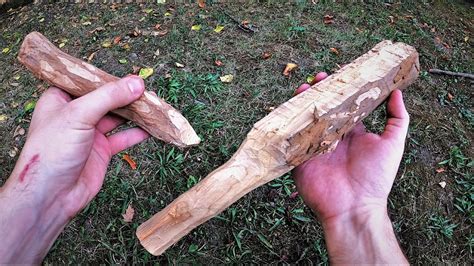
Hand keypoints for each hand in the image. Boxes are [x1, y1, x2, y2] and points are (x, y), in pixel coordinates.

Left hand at [0, 76, 148, 262]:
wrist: (51, 196)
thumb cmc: (53, 151)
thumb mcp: (79, 115)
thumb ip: (109, 97)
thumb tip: (137, 83)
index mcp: (60, 99)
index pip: (88, 81)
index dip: (110, 78)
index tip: (133, 75)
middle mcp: (75, 114)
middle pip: (107, 99)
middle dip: (127, 96)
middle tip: (148, 91)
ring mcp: (90, 133)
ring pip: (118, 118)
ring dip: (135, 114)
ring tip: (154, 107)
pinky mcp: (102, 150)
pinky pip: (123, 137)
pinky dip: (137, 133)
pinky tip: (152, 129)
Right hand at [293, 89, 408, 263]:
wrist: (353, 206)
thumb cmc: (375, 177)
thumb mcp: (393, 144)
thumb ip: (397, 118)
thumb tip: (397, 92)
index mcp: (352, 133)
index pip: (344, 107)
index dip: (340, 91)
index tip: (338, 75)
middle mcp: (332, 138)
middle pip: (323, 109)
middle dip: (319, 93)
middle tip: (318, 78)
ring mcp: (315, 146)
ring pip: (306, 119)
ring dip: (303, 103)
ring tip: (303, 87)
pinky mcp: (300, 157)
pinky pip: (292, 137)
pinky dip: (289, 123)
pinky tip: (289, 108)